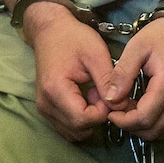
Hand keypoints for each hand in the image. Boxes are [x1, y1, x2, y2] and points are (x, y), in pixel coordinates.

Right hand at [23, 3, 116, 141]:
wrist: (50, 30)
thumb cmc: (74, 38)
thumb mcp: (96, 54)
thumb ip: (108, 81)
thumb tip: (120, 105)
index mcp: (56, 90)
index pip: (82, 120)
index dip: (102, 112)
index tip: (109, 93)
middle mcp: (45, 105)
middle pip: (78, 129)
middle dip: (97, 116)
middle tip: (102, 91)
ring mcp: (43, 109)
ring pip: (73, 132)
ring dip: (89, 119)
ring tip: (94, 93)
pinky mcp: (46, 109)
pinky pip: (66, 126)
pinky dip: (80, 119)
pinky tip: (86, 98)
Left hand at [96, 17, 163, 140]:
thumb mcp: (137, 46)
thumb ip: (122, 74)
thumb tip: (111, 100)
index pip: (143, 119)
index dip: (123, 121)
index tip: (111, 111)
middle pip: (154, 131)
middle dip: (132, 125)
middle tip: (121, 109)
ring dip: (145, 127)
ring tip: (134, 108)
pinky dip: (159, 124)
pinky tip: (149, 109)